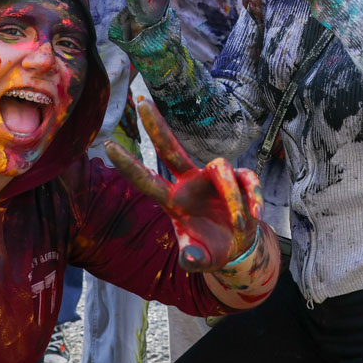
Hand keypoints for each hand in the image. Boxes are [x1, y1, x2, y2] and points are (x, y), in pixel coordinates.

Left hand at [106, 98, 262, 270]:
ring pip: (222, 170)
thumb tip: (190, 259)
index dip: (129, 165)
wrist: (239, 248)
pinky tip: (256, 220)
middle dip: (156, 126)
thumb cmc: (211, 248)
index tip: (107, 146)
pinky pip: (247, 181)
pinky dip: (253, 200)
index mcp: (174, 200)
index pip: (148, 180)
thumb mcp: (201, 259)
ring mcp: (215, 179)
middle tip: (140, 102)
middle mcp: (190, 182)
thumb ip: (194, 259)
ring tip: (241, 225)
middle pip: (170, 149)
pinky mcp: (240, 180)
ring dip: (233, 199)